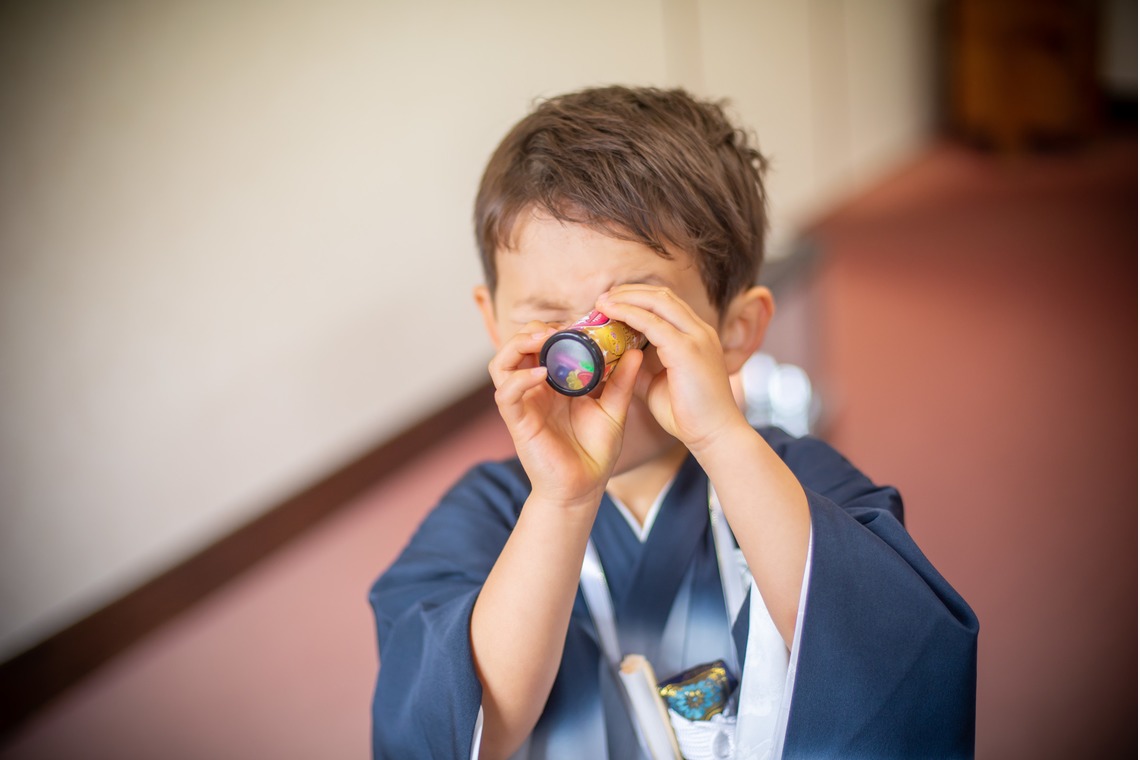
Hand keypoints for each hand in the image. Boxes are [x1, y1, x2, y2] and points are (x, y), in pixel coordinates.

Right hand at [488, 320, 643, 506]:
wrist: (585, 489)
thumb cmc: (595, 451)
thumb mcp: (614, 410)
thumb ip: (622, 382)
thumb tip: (637, 352)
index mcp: (554, 382)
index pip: (542, 344)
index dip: (555, 328)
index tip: (580, 323)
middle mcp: (534, 389)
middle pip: (517, 346)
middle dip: (533, 330)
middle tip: (559, 329)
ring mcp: (523, 404)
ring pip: (501, 363)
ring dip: (518, 345)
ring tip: (543, 340)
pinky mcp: (517, 422)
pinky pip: (506, 393)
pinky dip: (520, 378)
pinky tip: (543, 373)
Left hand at [595, 286, 746, 454]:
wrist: (714, 435)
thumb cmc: (688, 415)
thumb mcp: (657, 384)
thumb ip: (640, 368)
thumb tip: (617, 360)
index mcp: (696, 336)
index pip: (667, 303)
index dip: (639, 297)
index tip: (612, 302)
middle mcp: (699, 331)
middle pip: (662, 295)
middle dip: (630, 292)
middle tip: (603, 297)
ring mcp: (696, 338)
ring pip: (658, 301)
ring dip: (627, 298)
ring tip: (602, 302)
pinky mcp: (687, 350)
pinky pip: (652, 322)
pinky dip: (629, 313)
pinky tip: (610, 313)